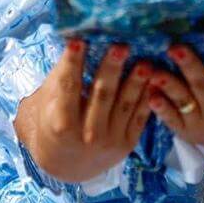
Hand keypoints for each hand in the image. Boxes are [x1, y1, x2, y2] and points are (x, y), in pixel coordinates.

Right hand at [14, 39, 155, 182]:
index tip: (78, 40)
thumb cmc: (54, 122)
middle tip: (120, 45)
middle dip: (111, 69)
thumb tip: (74, 37)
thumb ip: (63, 75)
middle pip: (101, 95)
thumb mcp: (50, 102)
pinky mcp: (127, 144)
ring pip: (125, 105)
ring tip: (144, 62)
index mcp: (62, 123)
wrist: (67, 165)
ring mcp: (109, 141)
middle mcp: (86, 135)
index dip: (73, 63)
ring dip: (136, 82)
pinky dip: (147, 97)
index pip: (68, 87)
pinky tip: (153, 78)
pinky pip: (140, 117)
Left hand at [146, 17, 203, 154]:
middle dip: (189, 65)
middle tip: (174, 47)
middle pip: (202, 84)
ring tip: (154, 72)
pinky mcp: (186, 132)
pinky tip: (149, 95)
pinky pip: (171, 121)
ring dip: (169, 86)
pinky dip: (160, 109)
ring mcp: (202, 123)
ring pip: (183, 103)